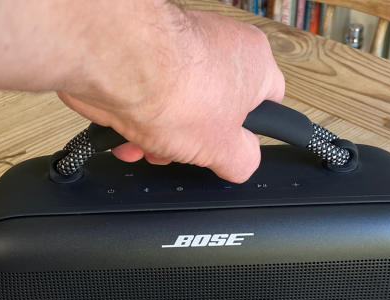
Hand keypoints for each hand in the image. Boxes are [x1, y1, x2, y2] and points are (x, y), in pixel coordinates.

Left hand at [57, 7, 284, 182]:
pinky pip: (146, 93)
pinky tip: (127, 135)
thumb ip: (241, 159)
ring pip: (176, 105)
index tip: (232, 149)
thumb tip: (242, 163)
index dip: (249, 132)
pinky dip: (136, 117)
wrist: (121, 66)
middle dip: (192, 140)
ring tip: (148, 146)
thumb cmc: (178, 90)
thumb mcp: (224, 148)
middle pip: (213, 108)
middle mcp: (220, 45)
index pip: (267, 102)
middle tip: (182, 152)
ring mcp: (179, 46)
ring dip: (160, 135)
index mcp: (255, 62)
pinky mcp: (142, 52)